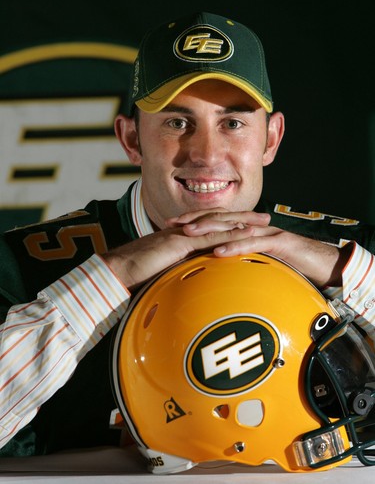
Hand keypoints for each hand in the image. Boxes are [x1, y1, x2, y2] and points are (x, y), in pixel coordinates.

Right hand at [102, 209, 269, 289]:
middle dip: (244, 216)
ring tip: (263, 223)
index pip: (210, 225)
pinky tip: (245, 237)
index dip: (230, 222)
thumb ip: (178, 271)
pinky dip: (228, 236)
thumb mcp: (162, 272)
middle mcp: (183, 231)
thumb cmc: (135, 274)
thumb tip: (191, 280)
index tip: (250, 223)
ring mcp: (181, 234)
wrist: (116, 271)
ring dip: (242, 222)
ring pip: (217, 224)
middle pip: (219, 219)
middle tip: (266, 217)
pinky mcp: (178, 243)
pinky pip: (208, 238)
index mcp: (180, 236)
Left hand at [176, 210, 352, 287]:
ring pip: (234, 227)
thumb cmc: (291, 266)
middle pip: (221, 219)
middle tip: (172, 225)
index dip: (194, 222)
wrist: (325, 265)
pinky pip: (254, 244)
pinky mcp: (280, 243)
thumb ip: (239, 264)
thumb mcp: (258, 265)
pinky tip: (218, 252)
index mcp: (248, 231)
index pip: (217, 222)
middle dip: (195, 220)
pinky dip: (235, 247)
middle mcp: (255, 228)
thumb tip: (216, 272)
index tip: (171, 227)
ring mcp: (267, 233)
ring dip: (209, 230)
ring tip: (188, 235)